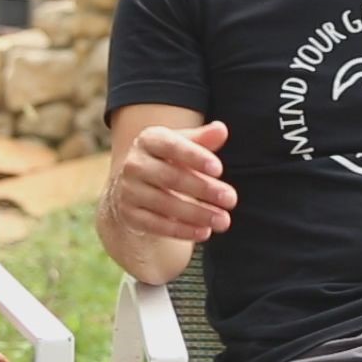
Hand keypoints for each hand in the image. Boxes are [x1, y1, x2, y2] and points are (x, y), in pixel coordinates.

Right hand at [107, 121, 236, 241]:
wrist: (136, 185)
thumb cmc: (168, 159)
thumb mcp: (184, 144)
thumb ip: (203, 138)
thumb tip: (221, 130)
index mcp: (149, 140)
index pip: (172, 145)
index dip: (195, 157)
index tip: (219, 169)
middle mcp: (134, 164)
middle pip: (171, 177)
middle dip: (204, 189)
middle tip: (232, 199)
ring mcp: (129, 190)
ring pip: (165, 204)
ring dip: (197, 214)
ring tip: (223, 220)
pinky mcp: (130, 215)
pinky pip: (157, 225)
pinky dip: (182, 230)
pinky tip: (204, 232)